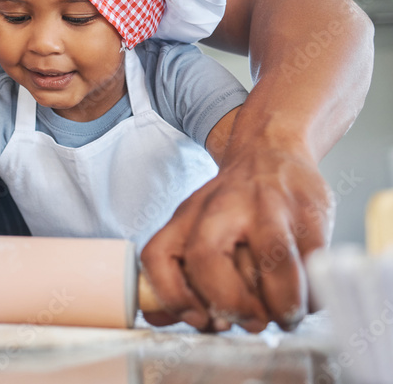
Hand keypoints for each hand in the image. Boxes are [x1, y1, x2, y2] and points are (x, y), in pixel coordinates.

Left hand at [140, 145, 333, 331]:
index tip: (199, 320)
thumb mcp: (193, 226)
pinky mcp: (309, 215)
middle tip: (248, 321)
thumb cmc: (231, 203)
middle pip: (207, 258)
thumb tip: (157, 318)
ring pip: (272, 263)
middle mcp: (221, 209)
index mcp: (186, 217)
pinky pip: (313, 267)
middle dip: (228, 303)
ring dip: (280, 305)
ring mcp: (267, 209)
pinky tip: (305, 298)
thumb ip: (177, 273)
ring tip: (282, 315)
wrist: (270, 150)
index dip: (174, 297)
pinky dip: (311, 296)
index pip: (158, 256)